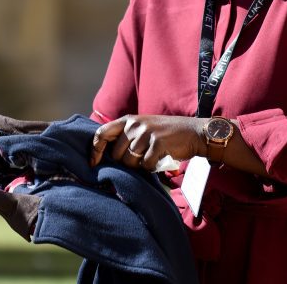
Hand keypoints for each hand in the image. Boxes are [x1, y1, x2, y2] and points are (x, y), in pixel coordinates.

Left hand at [90, 115, 206, 171]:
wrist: (193, 132)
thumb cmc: (165, 134)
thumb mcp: (143, 128)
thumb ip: (126, 136)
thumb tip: (107, 156)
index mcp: (128, 119)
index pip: (102, 133)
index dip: (95, 150)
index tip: (93, 163)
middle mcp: (135, 124)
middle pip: (116, 154)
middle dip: (125, 163)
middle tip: (139, 161)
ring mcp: (146, 133)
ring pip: (130, 161)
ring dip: (139, 166)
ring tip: (150, 158)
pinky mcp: (158, 143)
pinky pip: (146, 165)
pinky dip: (152, 168)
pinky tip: (160, 160)